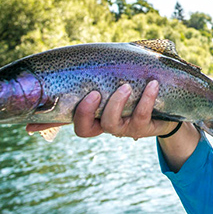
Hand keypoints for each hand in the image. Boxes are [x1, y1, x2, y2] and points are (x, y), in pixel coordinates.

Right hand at [26, 80, 178, 139]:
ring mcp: (125, 128)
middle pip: (86, 129)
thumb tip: (45, 93)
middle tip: (94, 93)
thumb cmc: (133, 93)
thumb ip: (87, 84)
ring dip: (118, 103)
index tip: (44, 113)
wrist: (168, 106)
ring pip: (113, 124)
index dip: (54, 121)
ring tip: (126, 86)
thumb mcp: (110, 85)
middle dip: (86, 112)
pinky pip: (142, 115)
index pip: (69, 121)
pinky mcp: (146, 127)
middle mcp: (105, 125)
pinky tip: (152, 84)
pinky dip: (147, 99)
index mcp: (93, 116)